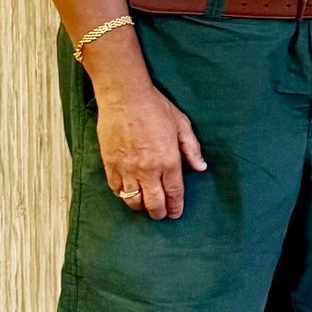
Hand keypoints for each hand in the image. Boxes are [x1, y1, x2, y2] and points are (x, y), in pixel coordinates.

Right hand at [94, 79, 206, 220]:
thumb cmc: (155, 107)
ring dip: (140, 207)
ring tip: (145, 206)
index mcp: (168, 160)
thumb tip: (201, 167)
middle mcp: (148, 169)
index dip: (175, 207)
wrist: (124, 97)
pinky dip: (123, 195)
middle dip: (159, 213)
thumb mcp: (182, 124)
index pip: (174, 193)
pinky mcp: (110, 165)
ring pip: (133, 200)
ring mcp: (127, 169)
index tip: (175, 213)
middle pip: (154, 203)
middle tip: (161, 214)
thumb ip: (192, 149)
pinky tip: (128, 193)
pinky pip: (116, 189)